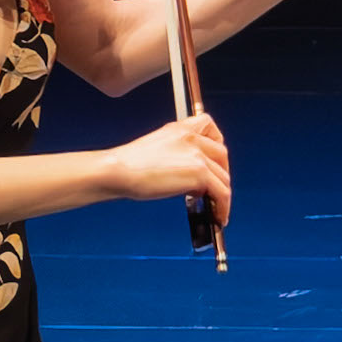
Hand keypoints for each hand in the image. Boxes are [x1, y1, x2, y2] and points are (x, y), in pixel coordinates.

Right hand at [114, 112, 232, 230]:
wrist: (118, 171)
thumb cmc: (128, 165)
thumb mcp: (156, 149)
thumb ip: (177, 155)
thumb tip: (191, 177)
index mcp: (179, 128)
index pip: (209, 125)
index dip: (216, 142)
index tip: (214, 158)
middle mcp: (192, 138)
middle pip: (222, 155)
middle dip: (221, 173)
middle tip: (214, 190)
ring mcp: (198, 155)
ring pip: (223, 177)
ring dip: (222, 195)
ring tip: (215, 209)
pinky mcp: (199, 173)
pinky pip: (222, 193)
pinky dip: (223, 207)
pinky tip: (217, 216)